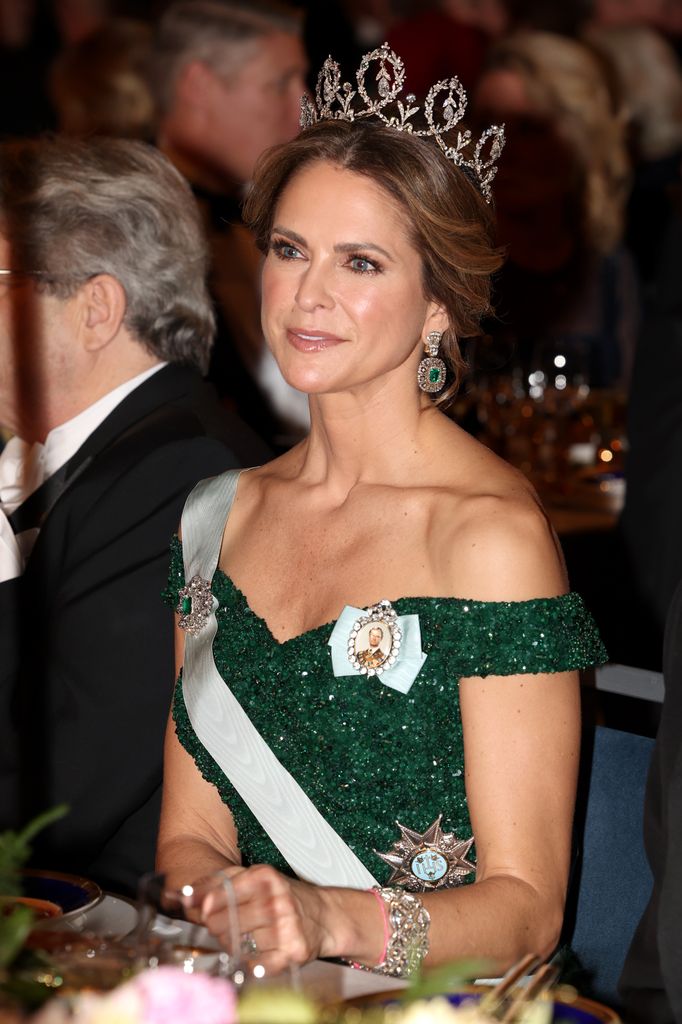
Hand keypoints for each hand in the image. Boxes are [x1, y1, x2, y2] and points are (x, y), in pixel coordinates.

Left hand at [199, 864, 334, 974]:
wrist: (324, 915)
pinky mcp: (293, 952)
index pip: (220, 895)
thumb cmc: (282, 896)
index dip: (206, 906)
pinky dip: (251, 962)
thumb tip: (186, 896)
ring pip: (237, 945)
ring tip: (246, 936)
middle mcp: (276, 900)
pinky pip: (256, 964)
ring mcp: (285, 927)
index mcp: (264, 877)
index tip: (202, 910)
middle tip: (225, 925)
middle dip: (218, 927)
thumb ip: (220, 881)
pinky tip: (256, 953)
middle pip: (224, 923)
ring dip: (234, 945)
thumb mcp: (255, 878)